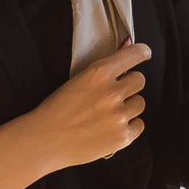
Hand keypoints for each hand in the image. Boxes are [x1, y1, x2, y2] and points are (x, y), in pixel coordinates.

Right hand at [26, 41, 150, 169]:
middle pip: (139, 80)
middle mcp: (113, 92)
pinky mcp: (123, 137)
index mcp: (99, 73)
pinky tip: (110, 129)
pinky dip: (128, 127)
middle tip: (113, 95)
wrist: (45, 140)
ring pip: (140, 103)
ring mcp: (119, 116)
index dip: (141, 53)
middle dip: (128, 86)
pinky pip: (139, 125)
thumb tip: (125, 48)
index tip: (144, 54)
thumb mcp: (77, 80)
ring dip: (128, 107)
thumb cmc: (56, 109)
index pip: (134, 55)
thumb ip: (102, 70)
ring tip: (108, 115)